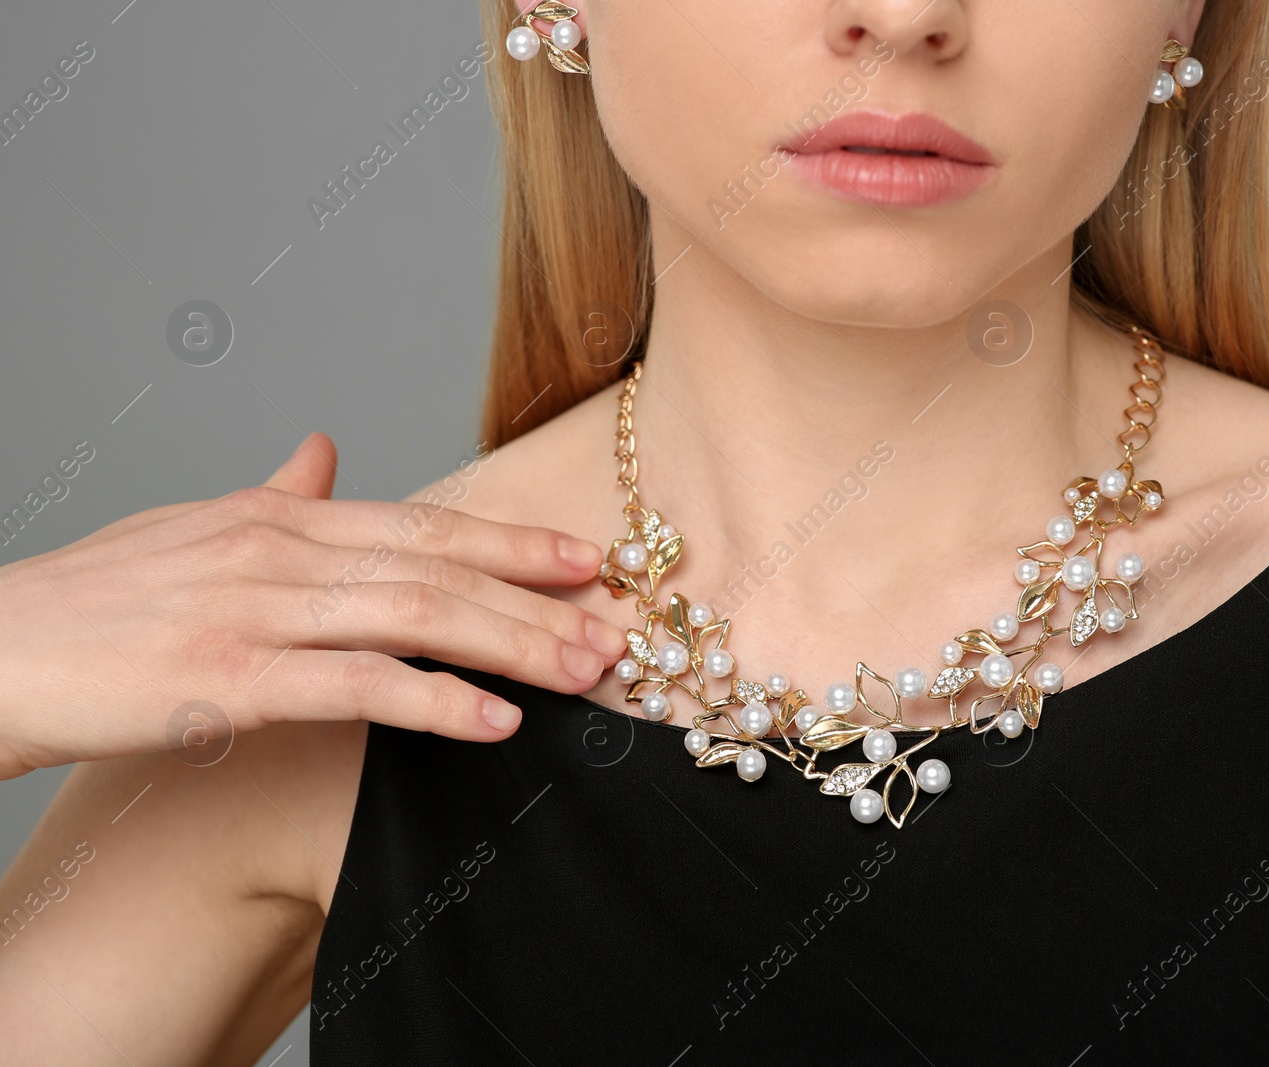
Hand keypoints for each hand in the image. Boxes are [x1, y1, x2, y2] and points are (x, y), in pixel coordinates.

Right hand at [0, 432, 626, 778]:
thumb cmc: (92, 600)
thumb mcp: (191, 526)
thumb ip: (274, 495)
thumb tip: (324, 450)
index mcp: (280, 516)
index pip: (423, 523)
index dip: (513, 542)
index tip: (587, 561)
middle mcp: (280, 550)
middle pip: (438, 567)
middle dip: (538, 597)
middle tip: (616, 628)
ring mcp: (256, 611)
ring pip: (416, 618)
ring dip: (514, 645)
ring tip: (585, 672)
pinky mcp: (228, 680)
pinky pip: (356, 689)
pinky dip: (435, 702)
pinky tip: (496, 721)